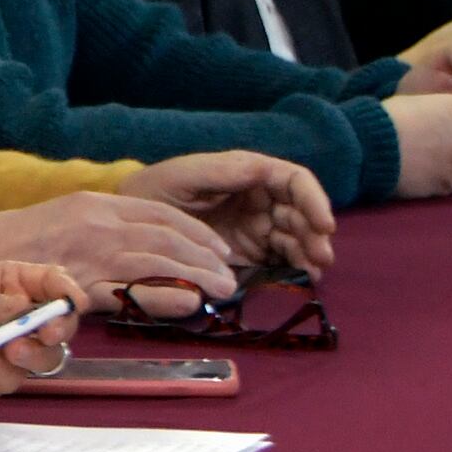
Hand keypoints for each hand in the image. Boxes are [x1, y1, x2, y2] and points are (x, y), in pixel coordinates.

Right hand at [0, 190, 232, 305]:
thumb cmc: (23, 238)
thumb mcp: (70, 213)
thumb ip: (110, 222)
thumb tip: (151, 238)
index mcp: (99, 204)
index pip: (163, 213)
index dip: (197, 232)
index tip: (219, 248)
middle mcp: (100, 226)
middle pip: (167, 238)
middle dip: (205, 257)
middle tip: (230, 275)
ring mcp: (90, 256)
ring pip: (157, 262)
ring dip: (196, 277)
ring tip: (221, 290)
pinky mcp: (79, 287)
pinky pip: (130, 294)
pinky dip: (164, 298)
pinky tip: (188, 304)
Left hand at [0, 261, 88, 404]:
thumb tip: (27, 308)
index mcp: (10, 285)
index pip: (52, 283)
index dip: (67, 292)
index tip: (73, 302)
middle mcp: (18, 317)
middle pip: (61, 322)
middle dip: (60, 326)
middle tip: (47, 331)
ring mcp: (10, 349)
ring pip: (47, 354)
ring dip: (36, 352)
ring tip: (11, 349)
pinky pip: (16, 378)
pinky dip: (6, 372)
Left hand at [116, 150, 336, 274]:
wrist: (127, 227)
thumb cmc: (151, 191)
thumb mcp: (181, 176)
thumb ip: (222, 172)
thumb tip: (262, 170)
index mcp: (249, 175)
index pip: (294, 182)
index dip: (314, 200)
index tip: (324, 225)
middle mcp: (259, 201)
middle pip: (301, 214)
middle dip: (316, 234)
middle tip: (322, 259)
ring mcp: (255, 229)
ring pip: (295, 239)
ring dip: (310, 255)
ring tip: (314, 274)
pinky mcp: (248, 255)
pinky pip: (278, 261)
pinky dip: (293, 270)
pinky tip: (300, 281)